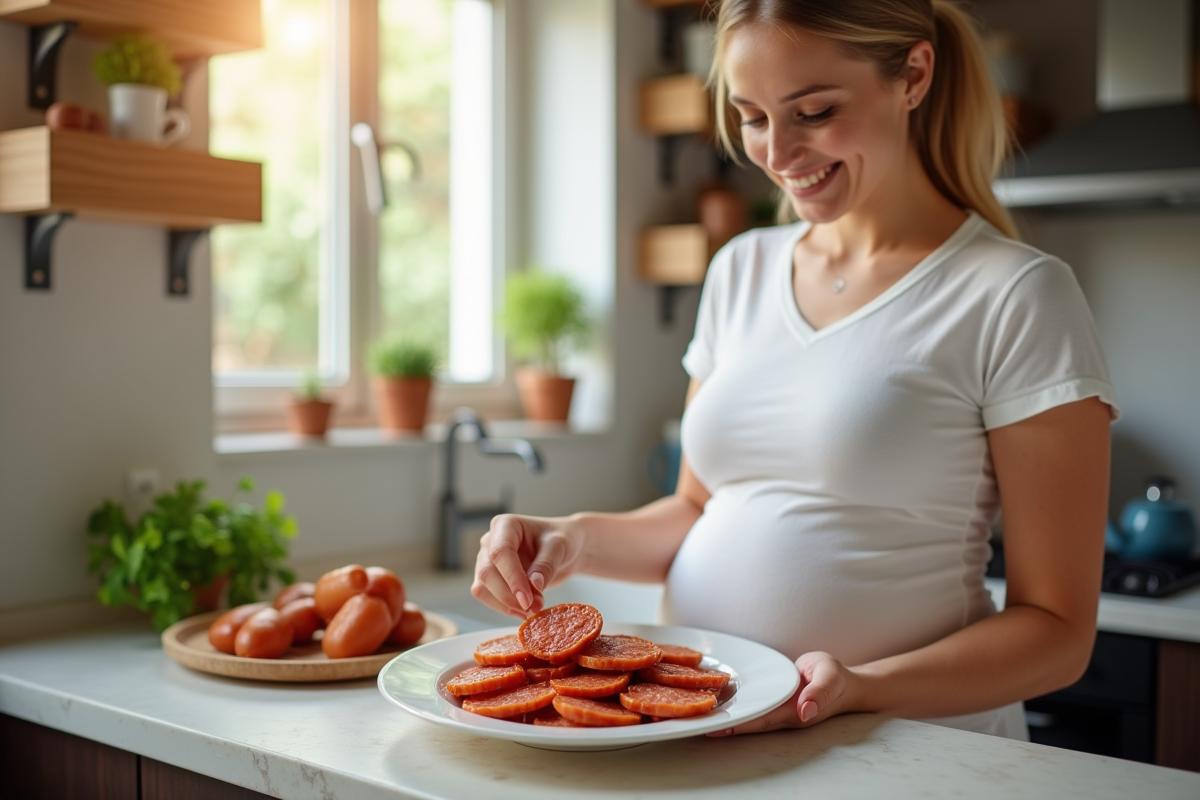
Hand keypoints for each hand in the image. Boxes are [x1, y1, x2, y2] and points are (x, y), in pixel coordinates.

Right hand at [471, 513, 585, 617]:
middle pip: (487, 573)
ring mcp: (487, 560)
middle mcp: (490, 541)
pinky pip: (487, 597)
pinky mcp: (490, 579)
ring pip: (482, 588)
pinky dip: (504, 609)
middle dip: (509, 596)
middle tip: (535, 607)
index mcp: (505, 525)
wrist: (566, 549)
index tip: (527, 600)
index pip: (500, 552)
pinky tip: (524, 612)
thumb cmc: (562, 540)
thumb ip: (546, 565)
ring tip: (533, 610)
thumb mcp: (559, 547)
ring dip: (505, 605)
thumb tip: (533, 586)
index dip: (512, 578)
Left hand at [709, 651, 855, 736]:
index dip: (738, 725)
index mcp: (792, 712)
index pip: (760, 720)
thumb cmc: (836, 677)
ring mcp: (777, 710)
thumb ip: (820, 692)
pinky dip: (736, 705)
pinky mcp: (775, 702)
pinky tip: (716, 700)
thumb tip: (806, 710)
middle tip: (695, 720)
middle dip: (723, 723)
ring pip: (748, 715)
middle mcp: (781, 715)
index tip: (715, 728)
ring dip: (725, 715)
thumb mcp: (830, 677)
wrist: (843, 682)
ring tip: (697, 712)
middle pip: (748, 722)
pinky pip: (753, 705)